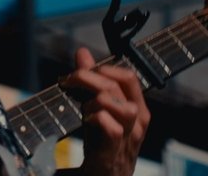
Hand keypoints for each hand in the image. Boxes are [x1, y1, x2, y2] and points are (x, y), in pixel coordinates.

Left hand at [61, 47, 149, 175]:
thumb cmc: (101, 143)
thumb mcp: (95, 108)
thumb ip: (90, 82)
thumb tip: (82, 52)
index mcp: (136, 109)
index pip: (130, 77)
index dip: (106, 68)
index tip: (83, 69)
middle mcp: (137, 124)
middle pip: (120, 88)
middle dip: (91, 78)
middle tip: (70, 81)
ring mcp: (128, 140)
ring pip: (124, 109)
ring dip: (98, 101)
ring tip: (84, 108)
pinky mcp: (113, 155)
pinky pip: (113, 129)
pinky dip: (97, 119)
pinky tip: (86, 121)